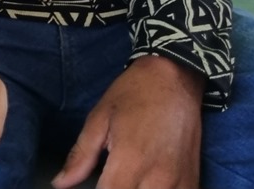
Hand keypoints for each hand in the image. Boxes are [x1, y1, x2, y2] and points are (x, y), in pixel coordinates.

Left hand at [53, 55, 203, 188]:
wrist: (175, 77)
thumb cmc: (133, 93)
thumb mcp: (99, 118)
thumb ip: (81, 155)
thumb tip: (60, 183)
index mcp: (130, 160)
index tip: (92, 186)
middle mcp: (158, 178)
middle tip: (108, 179)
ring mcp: (180, 183)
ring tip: (125, 181)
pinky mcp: (193, 181)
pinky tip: (146, 184)